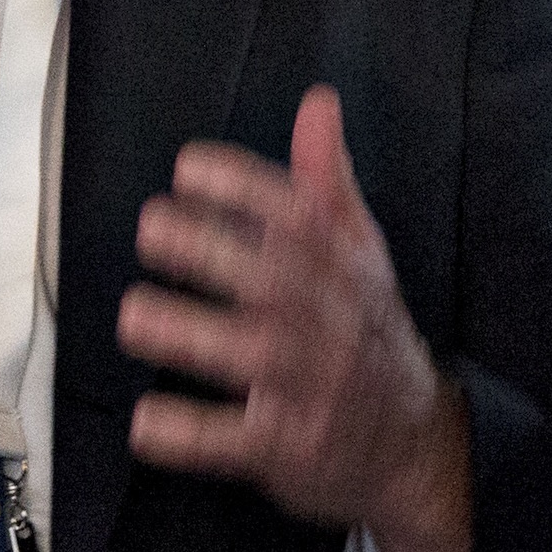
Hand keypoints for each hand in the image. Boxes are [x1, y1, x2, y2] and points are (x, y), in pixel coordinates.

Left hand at [117, 85, 475, 551]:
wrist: (416, 442)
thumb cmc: (369, 331)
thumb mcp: (362, 253)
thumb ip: (328, 181)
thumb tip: (318, 102)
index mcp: (342, 268)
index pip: (298, 218)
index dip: (244, 188)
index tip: (187, 169)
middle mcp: (330, 323)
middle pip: (273, 282)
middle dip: (210, 252)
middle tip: (150, 228)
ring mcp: (311, 389)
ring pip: (252, 360)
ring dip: (191, 337)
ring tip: (135, 315)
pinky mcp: (290, 450)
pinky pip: (238, 443)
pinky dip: (193, 435)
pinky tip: (146, 423)